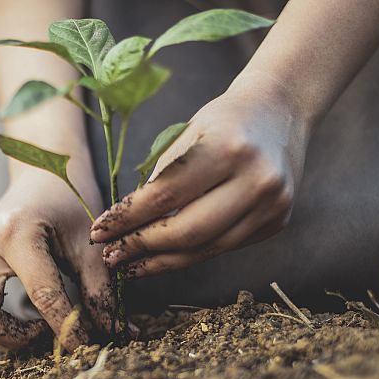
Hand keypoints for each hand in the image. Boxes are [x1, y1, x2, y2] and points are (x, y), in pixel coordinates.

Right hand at [0, 168, 111, 350]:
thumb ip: (102, 292)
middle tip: (41, 334)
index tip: (85, 346)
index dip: (67, 330)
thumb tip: (120, 335)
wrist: (44, 173)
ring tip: (18, 326)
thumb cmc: (71, 207)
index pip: (41, 297)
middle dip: (11, 337)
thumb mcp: (91, 246)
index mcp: (17, 234)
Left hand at [89, 82, 310, 277]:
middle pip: (187, 231)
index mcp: (228, 148)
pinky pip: (224, 247)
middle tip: (111, 256)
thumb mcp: (186, 135)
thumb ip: (159, 179)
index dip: (127, 219)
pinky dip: (190, 254)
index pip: (165, 196)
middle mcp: (257, 179)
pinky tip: (164, 257)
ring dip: (163, 262)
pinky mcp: (277, 222)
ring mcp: (272, 205)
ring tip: (131, 266)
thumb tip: (122, 227)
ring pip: (206, 249)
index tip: (99, 231)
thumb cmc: (222, 121)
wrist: (280, 111)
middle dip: (142, 247)